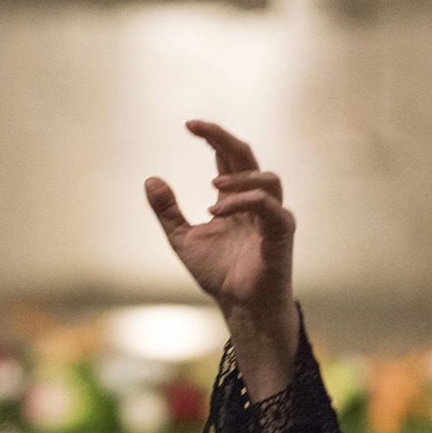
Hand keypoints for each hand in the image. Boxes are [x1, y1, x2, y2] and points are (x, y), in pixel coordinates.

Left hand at [145, 120, 298, 398]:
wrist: (239, 306)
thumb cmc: (219, 273)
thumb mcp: (182, 239)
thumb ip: (168, 211)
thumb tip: (150, 179)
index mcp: (235, 199)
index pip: (228, 158)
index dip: (212, 138)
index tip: (189, 125)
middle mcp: (257, 202)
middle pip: (248, 157)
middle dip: (224, 138)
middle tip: (198, 128)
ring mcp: (272, 216)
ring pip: (267, 178)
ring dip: (238, 177)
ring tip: (212, 187)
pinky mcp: (281, 234)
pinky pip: (271, 207)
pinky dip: (245, 202)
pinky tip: (218, 210)